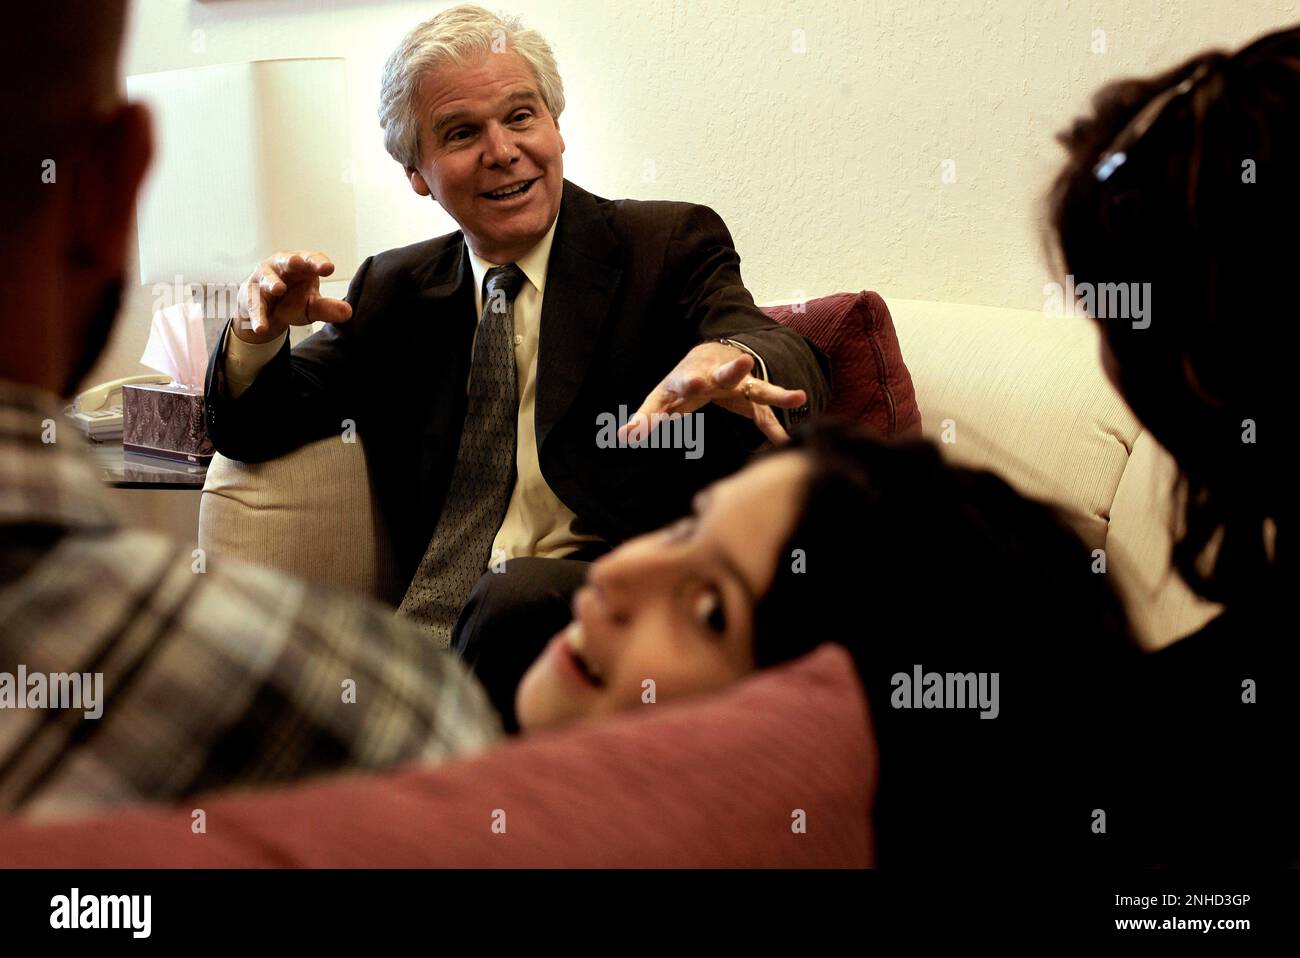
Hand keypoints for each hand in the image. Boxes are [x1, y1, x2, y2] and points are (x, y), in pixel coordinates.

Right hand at [232, 250, 353, 344]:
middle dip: (292, 260)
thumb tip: (348, 312)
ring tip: (278, 289)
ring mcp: (263, 278)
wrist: (267, 312)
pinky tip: (261, 328)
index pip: (312, 259)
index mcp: (302, 266)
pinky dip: (258, 316)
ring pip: (267, 278)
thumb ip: (328, 308)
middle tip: (298, 262)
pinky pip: (254, 305)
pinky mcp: (250, 294)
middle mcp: (281, 266)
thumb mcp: (312, 306)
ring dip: (272, 282)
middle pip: (287, 260)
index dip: (319, 262)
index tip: (329, 268)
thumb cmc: (294, 301)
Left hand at [618, 342, 807, 445]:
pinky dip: (779, 414)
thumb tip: (622, 436)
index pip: (686, 380)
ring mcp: (737, 383)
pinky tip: (795, 420)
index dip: (689, 383)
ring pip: (756, 385)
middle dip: (732, 370)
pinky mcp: (751, 393)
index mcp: (689, 378)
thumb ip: (644, 418)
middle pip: (725, 372)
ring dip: (775, 392)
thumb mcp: (661, 399)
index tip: (692, 383)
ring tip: (797, 397)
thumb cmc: (682, 384)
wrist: (710, 356)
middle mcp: (716, 376)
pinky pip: (767, 407)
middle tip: (743, 363)